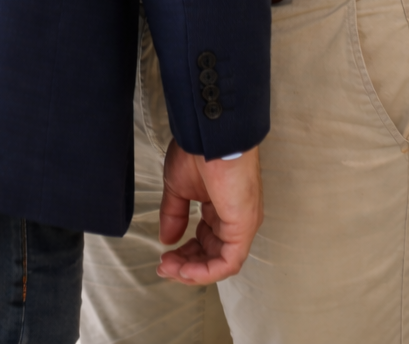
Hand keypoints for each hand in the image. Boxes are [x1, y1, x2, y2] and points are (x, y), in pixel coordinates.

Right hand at [157, 140, 262, 285]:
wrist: (209, 137)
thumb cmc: (198, 151)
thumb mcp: (178, 187)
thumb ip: (173, 214)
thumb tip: (167, 239)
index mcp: (221, 206)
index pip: (204, 240)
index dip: (184, 253)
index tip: (164, 258)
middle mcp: (234, 218)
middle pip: (211, 254)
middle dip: (186, 264)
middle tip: (164, 268)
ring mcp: (241, 224)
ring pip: (220, 262)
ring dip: (193, 271)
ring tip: (171, 269)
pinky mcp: (244, 228)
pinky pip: (228, 262)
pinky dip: (207, 272)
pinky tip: (186, 271)